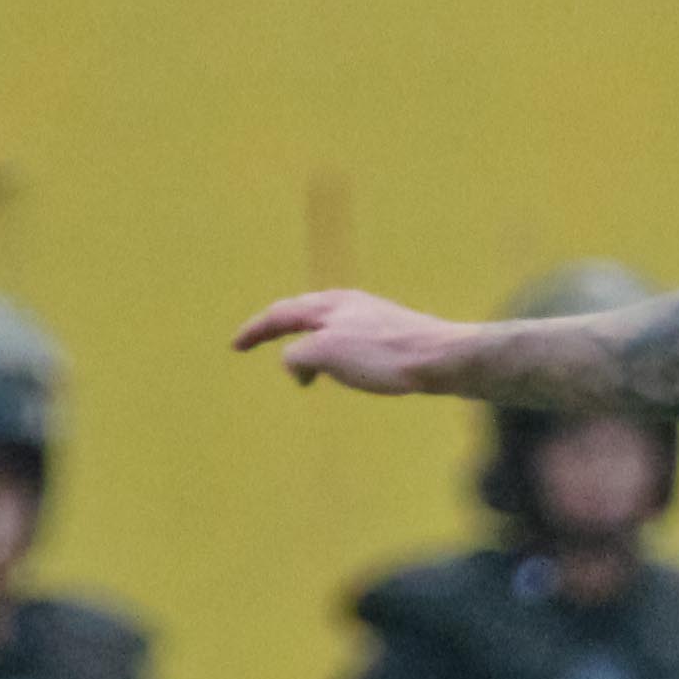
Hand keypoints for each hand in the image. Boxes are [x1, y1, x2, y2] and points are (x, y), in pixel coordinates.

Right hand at [234, 289, 472, 396]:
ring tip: (306, 373)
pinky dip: (334, 356)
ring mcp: (373, 317)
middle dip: (279, 331)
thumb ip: (299, 355)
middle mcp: (349, 305)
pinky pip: (351, 342)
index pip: (279, 315)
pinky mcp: (394, 335)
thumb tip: (296, 365)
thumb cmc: (385, 355)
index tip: (235, 345)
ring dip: (309, 348)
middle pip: (302, 315)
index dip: (255, 330)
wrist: (443, 358)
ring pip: (328, 329)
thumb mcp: (327, 353)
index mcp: (328, 305)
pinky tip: (348, 372)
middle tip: (259, 344)